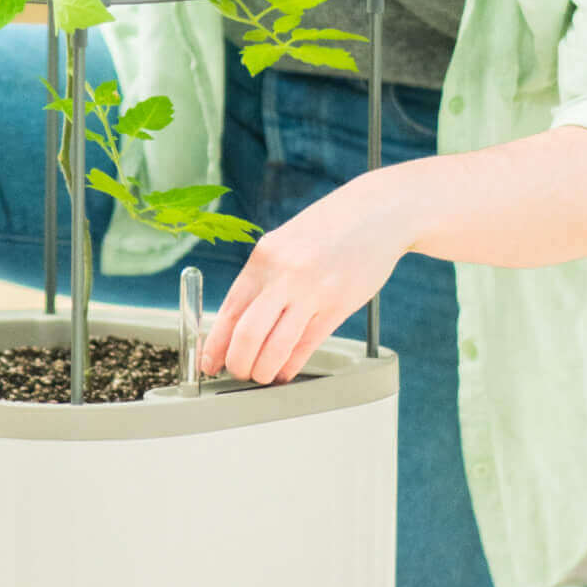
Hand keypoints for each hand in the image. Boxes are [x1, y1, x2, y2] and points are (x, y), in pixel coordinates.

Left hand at [199, 169, 414, 384]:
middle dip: (238, 364)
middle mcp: (284, 274)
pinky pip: (305, 347)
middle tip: (238, 372)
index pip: (229, 311)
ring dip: (263, 371)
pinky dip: (290, 366)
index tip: (209, 362)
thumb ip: (264, 277)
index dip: (215, 345)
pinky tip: (285, 370)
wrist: (377, 212)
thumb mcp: (286, 243)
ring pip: (275, 348)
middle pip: (247, 335)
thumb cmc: (331, 227)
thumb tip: (239, 321)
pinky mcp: (337, 307)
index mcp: (264, 257)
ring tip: (263, 374)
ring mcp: (312, 292)